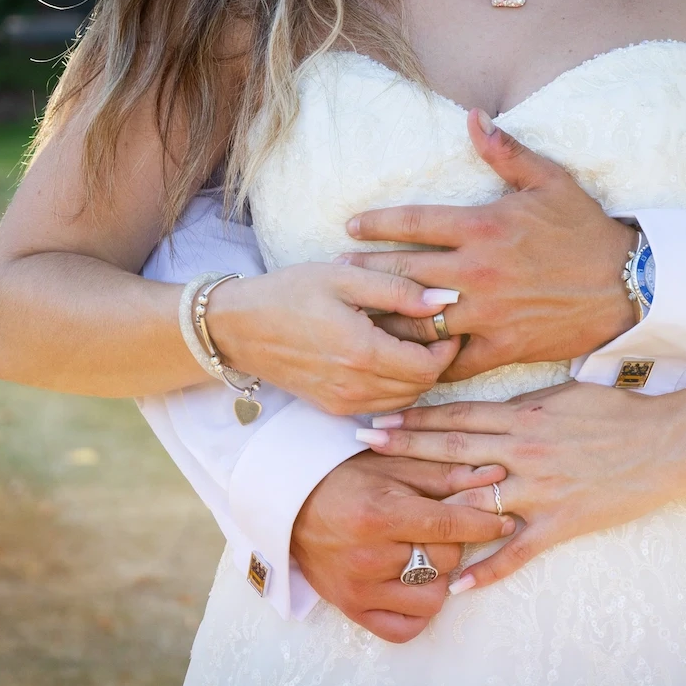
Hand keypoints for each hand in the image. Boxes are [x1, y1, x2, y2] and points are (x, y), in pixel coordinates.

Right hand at [205, 262, 461, 413]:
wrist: (238, 327)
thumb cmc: (290, 293)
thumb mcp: (344, 277)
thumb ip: (398, 289)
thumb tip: (443, 300)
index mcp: (362, 353)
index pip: (429, 366)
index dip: (448, 347)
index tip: (448, 323)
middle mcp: (355, 386)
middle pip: (422, 386)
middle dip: (436, 361)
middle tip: (433, 331)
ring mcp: (343, 402)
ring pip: (405, 401)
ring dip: (417, 376)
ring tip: (410, 342)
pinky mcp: (333, 408)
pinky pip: (382, 405)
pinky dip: (395, 388)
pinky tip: (386, 358)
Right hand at [292, 451, 513, 642]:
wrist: (292, 503)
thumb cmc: (347, 478)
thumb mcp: (394, 464)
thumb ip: (446, 473)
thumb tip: (496, 477)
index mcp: (380, 515)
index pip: (450, 525)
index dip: (484, 522)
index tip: (503, 519)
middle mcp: (368, 557)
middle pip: (445, 560)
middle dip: (455, 542)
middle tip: (445, 528)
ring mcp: (359, 589)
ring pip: (432, 597)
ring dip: (439, 576)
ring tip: (426, 553)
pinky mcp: (352, 609)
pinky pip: (405, 627)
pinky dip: (418, 608)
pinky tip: (413, 582)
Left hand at [341, 109, 638, 381]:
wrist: (627, 285)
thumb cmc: (586, 231)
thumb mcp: (551, 181)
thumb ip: (506, 151)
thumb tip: (473, 116)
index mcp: (483, 226)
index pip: (413, 222)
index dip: (376, 223)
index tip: (350, 227)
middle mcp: (478, 271)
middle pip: (404, 271)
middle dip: (366, 271)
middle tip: (337, 272)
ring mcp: (488, 312)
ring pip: (420, 320)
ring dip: (386, 318)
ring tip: (358, 317)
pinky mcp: (502, 346)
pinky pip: (453, 360)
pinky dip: (426, 362)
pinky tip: (404, 361)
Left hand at [359, 382, 685, 591]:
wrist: (669, 442)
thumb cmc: (619, 413)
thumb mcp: (567, 394)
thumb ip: (523, 404)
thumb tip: (489, 407)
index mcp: (525, 416)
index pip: (458, 416)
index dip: (416, 417)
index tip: (380, 417)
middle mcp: (524, 451)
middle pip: (452, 451)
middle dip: (405, 448)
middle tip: (362, 446)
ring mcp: (541, 489)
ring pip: (475, 500)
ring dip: (430, 506)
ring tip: (391, 512)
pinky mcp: (562, 522)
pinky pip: (517, 551)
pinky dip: (487, 570)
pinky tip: (456, 585)